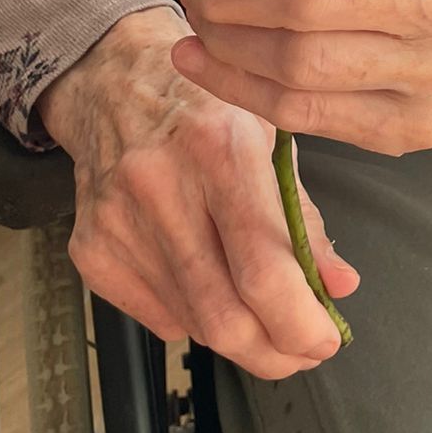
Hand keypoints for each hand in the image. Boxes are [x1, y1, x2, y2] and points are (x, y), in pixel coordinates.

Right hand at [36, 9, 358, 379]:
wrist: (114, 80)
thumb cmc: (204, 106)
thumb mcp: (269, 134)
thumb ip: (303, 215)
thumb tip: (340, 285)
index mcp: (219, 146)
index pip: (263, 267)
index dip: (301, 322)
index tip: (326, 339)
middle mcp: (161, 185)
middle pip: (224, 315)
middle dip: (276, 352)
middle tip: (303, 350)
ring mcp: (118, 222)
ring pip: (194, 324)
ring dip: (243, 340)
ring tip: (268, 321)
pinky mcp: (91, 251)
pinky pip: (159, 316)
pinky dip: (197, 318)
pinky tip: (212, 286)